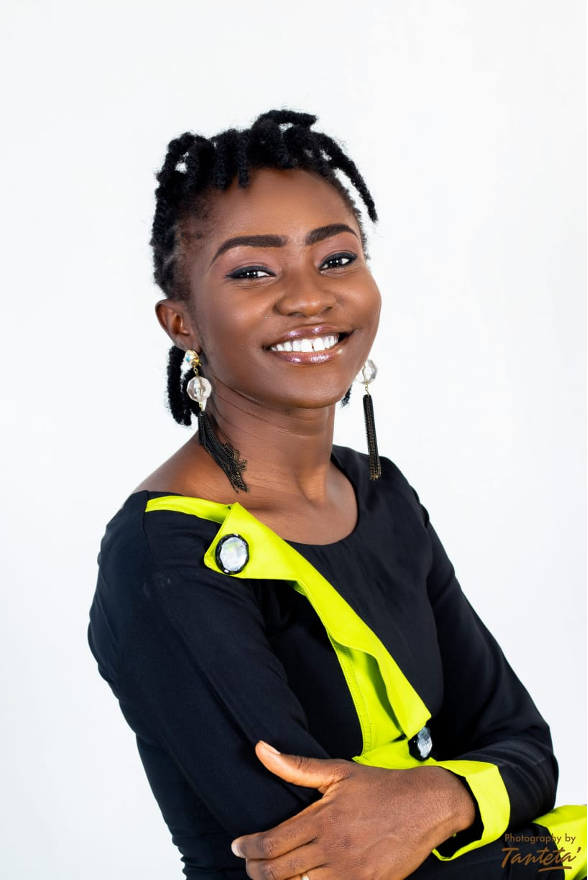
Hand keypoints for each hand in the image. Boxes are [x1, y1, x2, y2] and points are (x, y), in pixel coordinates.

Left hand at [231, 741, 475, 879]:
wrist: (426, 806)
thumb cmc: (379, 786)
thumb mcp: (338, 772)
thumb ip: (296, 766)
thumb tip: (260, 749)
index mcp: (321, 821)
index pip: (271, 844)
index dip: (248, 848)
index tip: (238, 846)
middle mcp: (331, 851)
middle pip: (278, 873)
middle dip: (256, 870)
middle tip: (249, 863)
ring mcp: (349, 874)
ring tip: (272, 875)